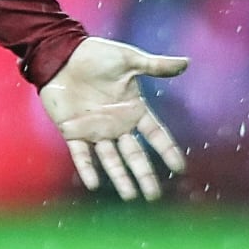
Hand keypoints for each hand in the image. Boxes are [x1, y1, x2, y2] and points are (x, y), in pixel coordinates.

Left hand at [38, 37, 187, 200]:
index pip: (155, 134)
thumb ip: (156, 66)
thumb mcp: (129, 60)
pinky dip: (87, 168)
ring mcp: (95, 129)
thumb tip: (186, 62)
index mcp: (132, 108)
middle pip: (134, 154)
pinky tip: (93, 183)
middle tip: (154, 196)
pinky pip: (81, 154)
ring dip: (120, 177)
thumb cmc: (96, 54)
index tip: (179, 168)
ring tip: (130, 196)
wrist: (62, 52)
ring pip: (110, 159)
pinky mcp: (73, 131)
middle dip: (144, 174)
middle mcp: (116, 124)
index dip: (166, 150)